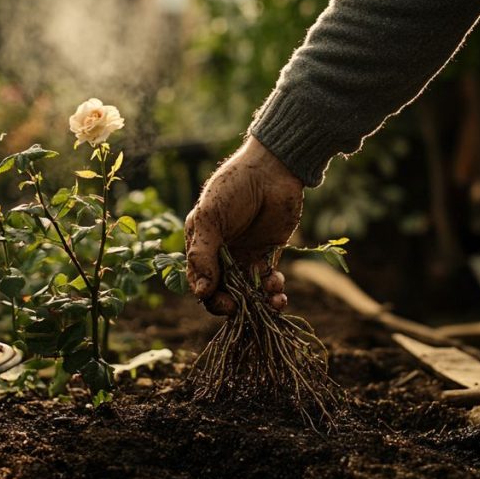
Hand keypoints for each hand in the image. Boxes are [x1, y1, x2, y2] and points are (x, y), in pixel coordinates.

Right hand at [185, 136, 303, 315]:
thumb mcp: (210, 218)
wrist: (272, 170)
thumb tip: (200, 292)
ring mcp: (245, 255)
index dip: (209, 297)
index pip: (200, 281)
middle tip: (242, 308)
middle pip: (224, 291)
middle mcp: (221, 254)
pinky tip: (279, 293)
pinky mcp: (269, 254)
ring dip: (258, 302)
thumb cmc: (233, 187)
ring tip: (271, 300)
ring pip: (248, 292)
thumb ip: (203, 255)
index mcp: (201, 245)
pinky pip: (268, 282)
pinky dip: (273, 292)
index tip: (223, 302)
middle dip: (233, 304)